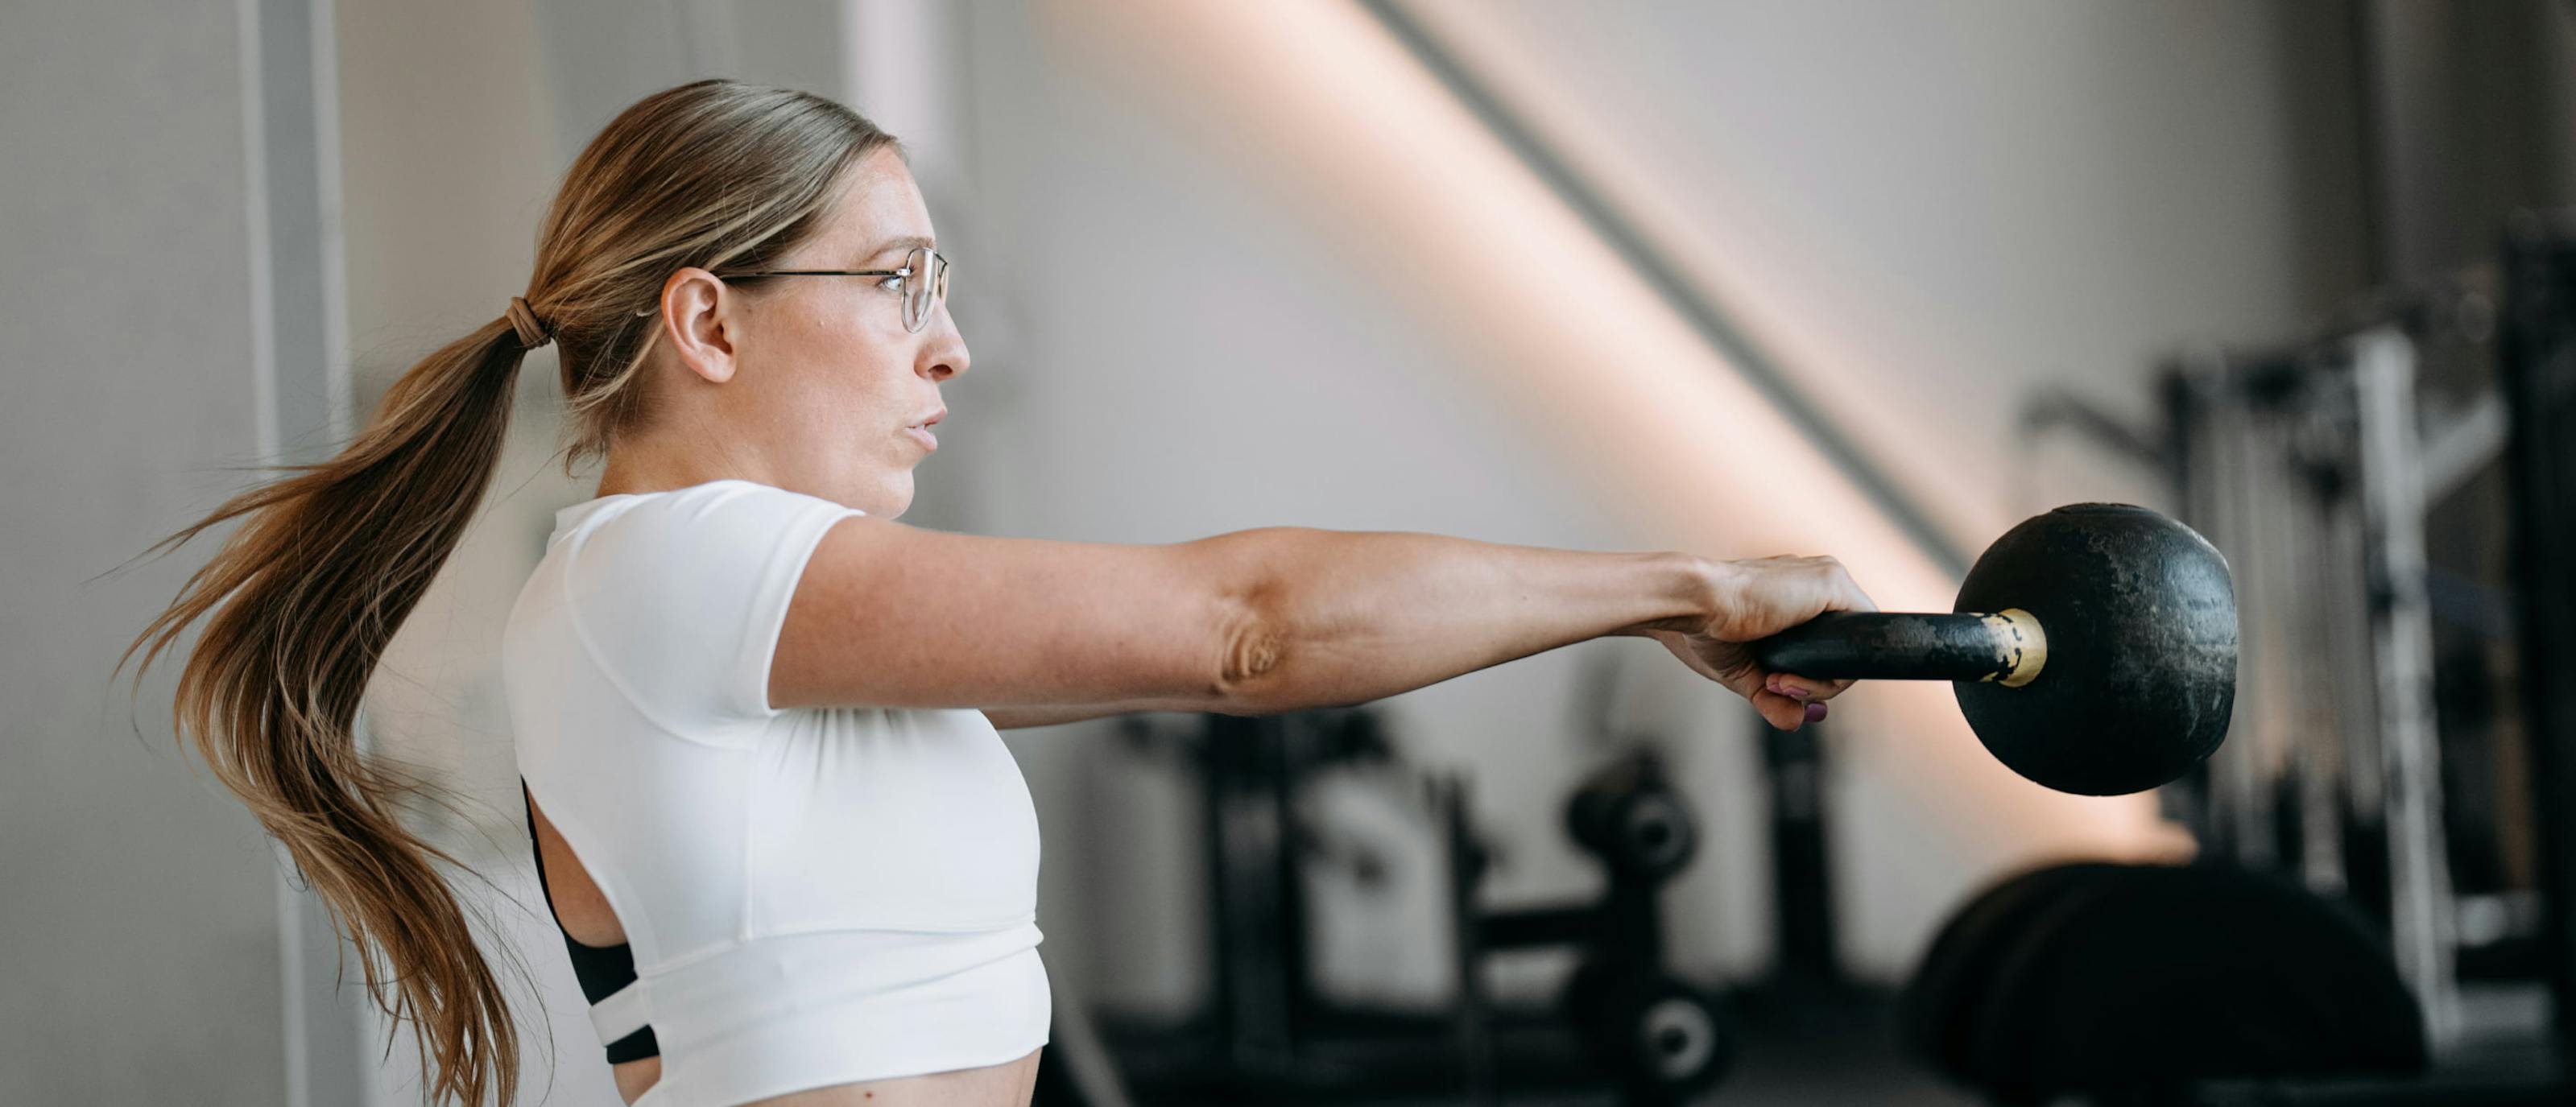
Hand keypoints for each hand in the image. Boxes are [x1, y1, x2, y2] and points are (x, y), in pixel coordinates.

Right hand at [1645, 555, 1877, 730]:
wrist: (1688, 604)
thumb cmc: (1703, 630)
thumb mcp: (1745, 674)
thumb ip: (1774, 696)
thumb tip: (1796, 722)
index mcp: (1796, 595)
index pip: (1827, 645)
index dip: (1810, 678)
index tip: (1775, 687)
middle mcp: (1816, 582)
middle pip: (1842, 650)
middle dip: (1815, 685)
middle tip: (1776, 687)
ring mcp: (1827, 580)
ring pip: (1851, 649)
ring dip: (1820, 684)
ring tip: (1777, 682)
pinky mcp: (1831, 584)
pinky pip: (1858, 641)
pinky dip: (1832, 672)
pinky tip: (1791, 676)